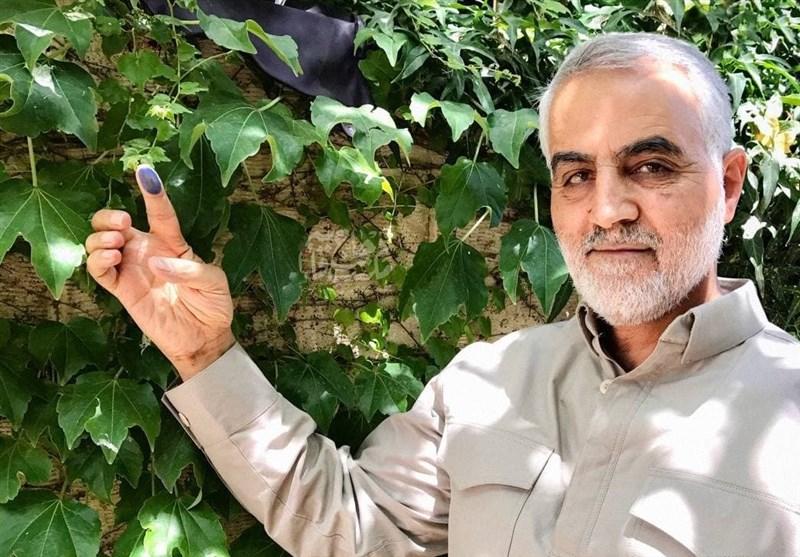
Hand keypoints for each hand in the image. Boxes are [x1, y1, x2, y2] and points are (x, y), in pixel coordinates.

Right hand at [85, 165, 234, 380]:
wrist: (204, 338)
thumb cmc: (212, 305)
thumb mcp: (214, 282)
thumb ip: (189, 269)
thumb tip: (156, 263)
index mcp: (172, 242)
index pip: (159, 212)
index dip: (151, 191)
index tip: (143, 170)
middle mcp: (147, 251)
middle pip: (114, 222)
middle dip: (109, 215)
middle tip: (123, 223)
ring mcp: (132, 269)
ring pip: (99, 242)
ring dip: (99, 236)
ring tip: (116, 243)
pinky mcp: (122, 290)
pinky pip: (99, 271)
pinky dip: (96, 261)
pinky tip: (110, 259)